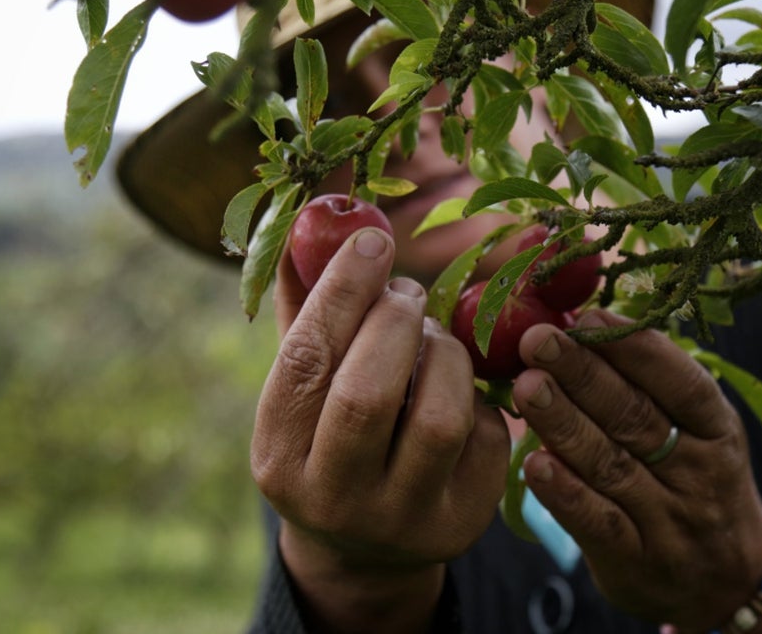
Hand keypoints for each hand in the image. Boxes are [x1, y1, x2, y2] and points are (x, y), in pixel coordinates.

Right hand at [251, 228, 509, 631]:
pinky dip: (475, 393)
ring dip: (444, 352)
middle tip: (407, 292)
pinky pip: (484, 434)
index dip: (341, 291)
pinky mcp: (462, 522)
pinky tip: (454, 390)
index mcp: (277, 457)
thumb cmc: (330, 433)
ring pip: (439, 416)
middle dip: (395, 320)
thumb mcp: (305, 384)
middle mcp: (332, 498)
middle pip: (369, 393)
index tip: (371, 242)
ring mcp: (402, 519)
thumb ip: (303, 306)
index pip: (305, 360)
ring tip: (434, 337)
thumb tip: (306, 220)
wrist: (367, 541)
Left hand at [512, 309, 761, 631]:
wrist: (729, 584)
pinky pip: (597, 524)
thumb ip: (649, 389)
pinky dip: (565, 494)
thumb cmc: (695, 481)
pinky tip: (533, 465)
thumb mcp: (698, 433)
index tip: (588, 317)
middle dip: (583, 374)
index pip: (682, 383)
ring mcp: (669, 521)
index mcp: (717, 429)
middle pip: (636, 418)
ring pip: (611, 465)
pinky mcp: (635, 563)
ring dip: (564, 423)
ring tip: (525, 386)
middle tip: (536, 339)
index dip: (635, 349)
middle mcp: (699, 473)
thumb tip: (583, 326)